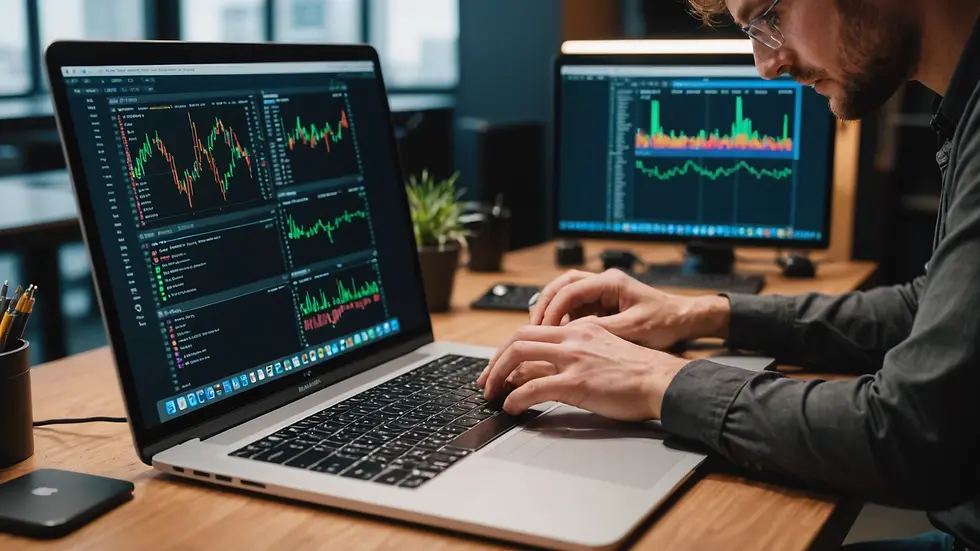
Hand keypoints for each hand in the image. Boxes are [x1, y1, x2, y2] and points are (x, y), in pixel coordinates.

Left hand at [476, 319, 688, 419]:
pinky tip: (512, 407)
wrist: (664, 381)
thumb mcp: (603, 352)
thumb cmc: (640, 373)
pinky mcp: (577, 382)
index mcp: (580, 329)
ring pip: (519, 356)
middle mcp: (573, 338)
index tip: (499, 366)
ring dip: (498, 376)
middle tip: (486, 381)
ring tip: (492, 394)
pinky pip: (534, 387)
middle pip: (518, 339)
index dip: (508, 349)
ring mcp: (574, 359)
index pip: (532, 331)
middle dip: (495, 361)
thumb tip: (543, 369)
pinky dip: (516, 397)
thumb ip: (574, 355)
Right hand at [529, 269, 729, 349]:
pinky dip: (563, 319)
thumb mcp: (634, 330)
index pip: (570, 290)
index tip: (542, 328)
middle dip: (544, 305)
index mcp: (610, 282)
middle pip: (561, 286)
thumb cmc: (666, 322)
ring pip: (565, 295)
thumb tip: (572, 335)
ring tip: (540, 332)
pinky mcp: (602, 304)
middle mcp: (603, 282)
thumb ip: (603, 330)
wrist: (684, 320)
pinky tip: (558, 335)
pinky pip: (575, 307)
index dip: (552, 309)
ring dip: (551, 311)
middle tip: (532, 326)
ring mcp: (602, 292)